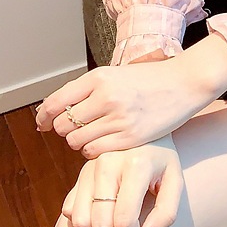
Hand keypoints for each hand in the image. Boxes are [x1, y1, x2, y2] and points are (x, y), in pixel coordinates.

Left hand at [35, 32, 226, 156]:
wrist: (184, 83)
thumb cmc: (148, 79)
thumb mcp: (116, 75)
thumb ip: (87, 90)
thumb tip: (52, 110)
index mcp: (99, 78)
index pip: (55, 102)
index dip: (43, 116)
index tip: (42, 123)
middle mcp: (106, 97)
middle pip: (63, 125)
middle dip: (65, 129)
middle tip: (77, 127)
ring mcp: (118, 118)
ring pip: (76, 141)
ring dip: (79, 141)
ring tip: (94, 134)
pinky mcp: (130, 137)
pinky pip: (94, 152)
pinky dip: (94, 150)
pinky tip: (105, 142)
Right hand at [61, 134, 181, 226]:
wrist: (145, 130)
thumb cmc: (161, 161)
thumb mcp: (174, 182)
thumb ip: (165, 215)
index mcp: (136, 164)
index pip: (124, 220)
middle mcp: (108, 161)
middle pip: (101, 225)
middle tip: (130, 223)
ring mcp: (90, 165)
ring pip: (82, 221)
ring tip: (117, 215)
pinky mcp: (79, 171)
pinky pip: (70, 211)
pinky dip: (85, 217)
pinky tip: (104, 207)